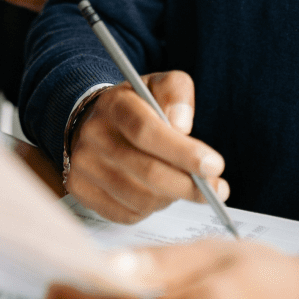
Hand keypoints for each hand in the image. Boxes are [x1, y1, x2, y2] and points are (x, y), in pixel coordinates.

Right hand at [66, 71, 228, 222]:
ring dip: (171, 197)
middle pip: (147, 171)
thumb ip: (176, 93)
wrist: (92, 121)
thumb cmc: (136, 106)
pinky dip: (151, 209)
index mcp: (114, 104)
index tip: (215, 166)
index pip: (146, 131)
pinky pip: (127, 213)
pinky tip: (158, 194)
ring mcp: (83, 165)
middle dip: (188, 185)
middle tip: (218, 189)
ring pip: (140, 198)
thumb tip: (182, 125)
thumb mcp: (159, 85)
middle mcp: (93, 135)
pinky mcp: (80, 190)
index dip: (183, 152)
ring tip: (182, 185)